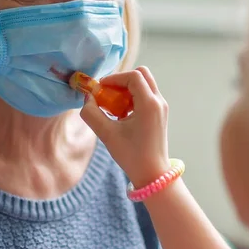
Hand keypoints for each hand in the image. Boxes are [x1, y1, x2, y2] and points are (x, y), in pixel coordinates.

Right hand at [80, 66, 170, 187]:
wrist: (153, 174)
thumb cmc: (131, 155)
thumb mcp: (107, 134)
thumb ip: (92, 114)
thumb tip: (87, 98)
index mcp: (149, 104)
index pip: (133, 76)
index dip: (114, 78)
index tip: (100, 88)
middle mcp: (159, 102)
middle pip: (142, 74)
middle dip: (122, 80)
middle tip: (108, 94)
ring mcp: (161, 107)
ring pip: (144, 84)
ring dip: (127, 89)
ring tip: (114, 107)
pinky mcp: (160, 114)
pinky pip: (146, 95)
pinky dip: (133, 98)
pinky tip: (122, 115)